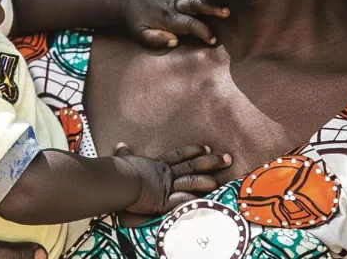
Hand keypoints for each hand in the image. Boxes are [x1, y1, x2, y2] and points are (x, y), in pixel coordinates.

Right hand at [114, 143, 231, 215]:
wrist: (119, 180)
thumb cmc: (121, 170)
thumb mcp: (124, 159)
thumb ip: (125, 153)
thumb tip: (120, 145)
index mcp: (157, 165)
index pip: (179, 155)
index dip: (193, 151)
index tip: (207, 148)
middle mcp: (165, 174)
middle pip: (192, 166)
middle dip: (211, 162)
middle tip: (227, 158)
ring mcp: (166, 187)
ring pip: (190, 181)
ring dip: (206, 181)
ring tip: (220, 180)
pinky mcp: (163, 201)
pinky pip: (181, 200)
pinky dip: (192, 201)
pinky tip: (204, 202)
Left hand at [123, 0, 228, 47]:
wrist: (124, 0)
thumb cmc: (134, 22)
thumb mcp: (140, 35)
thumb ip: (156, 39)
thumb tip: (175, 41)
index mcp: (168, 19)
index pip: (189, 25)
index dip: (202, 32)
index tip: (213, 39)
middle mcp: (172, 5)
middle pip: (195, 5)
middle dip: (211, 8)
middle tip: (227, 12)